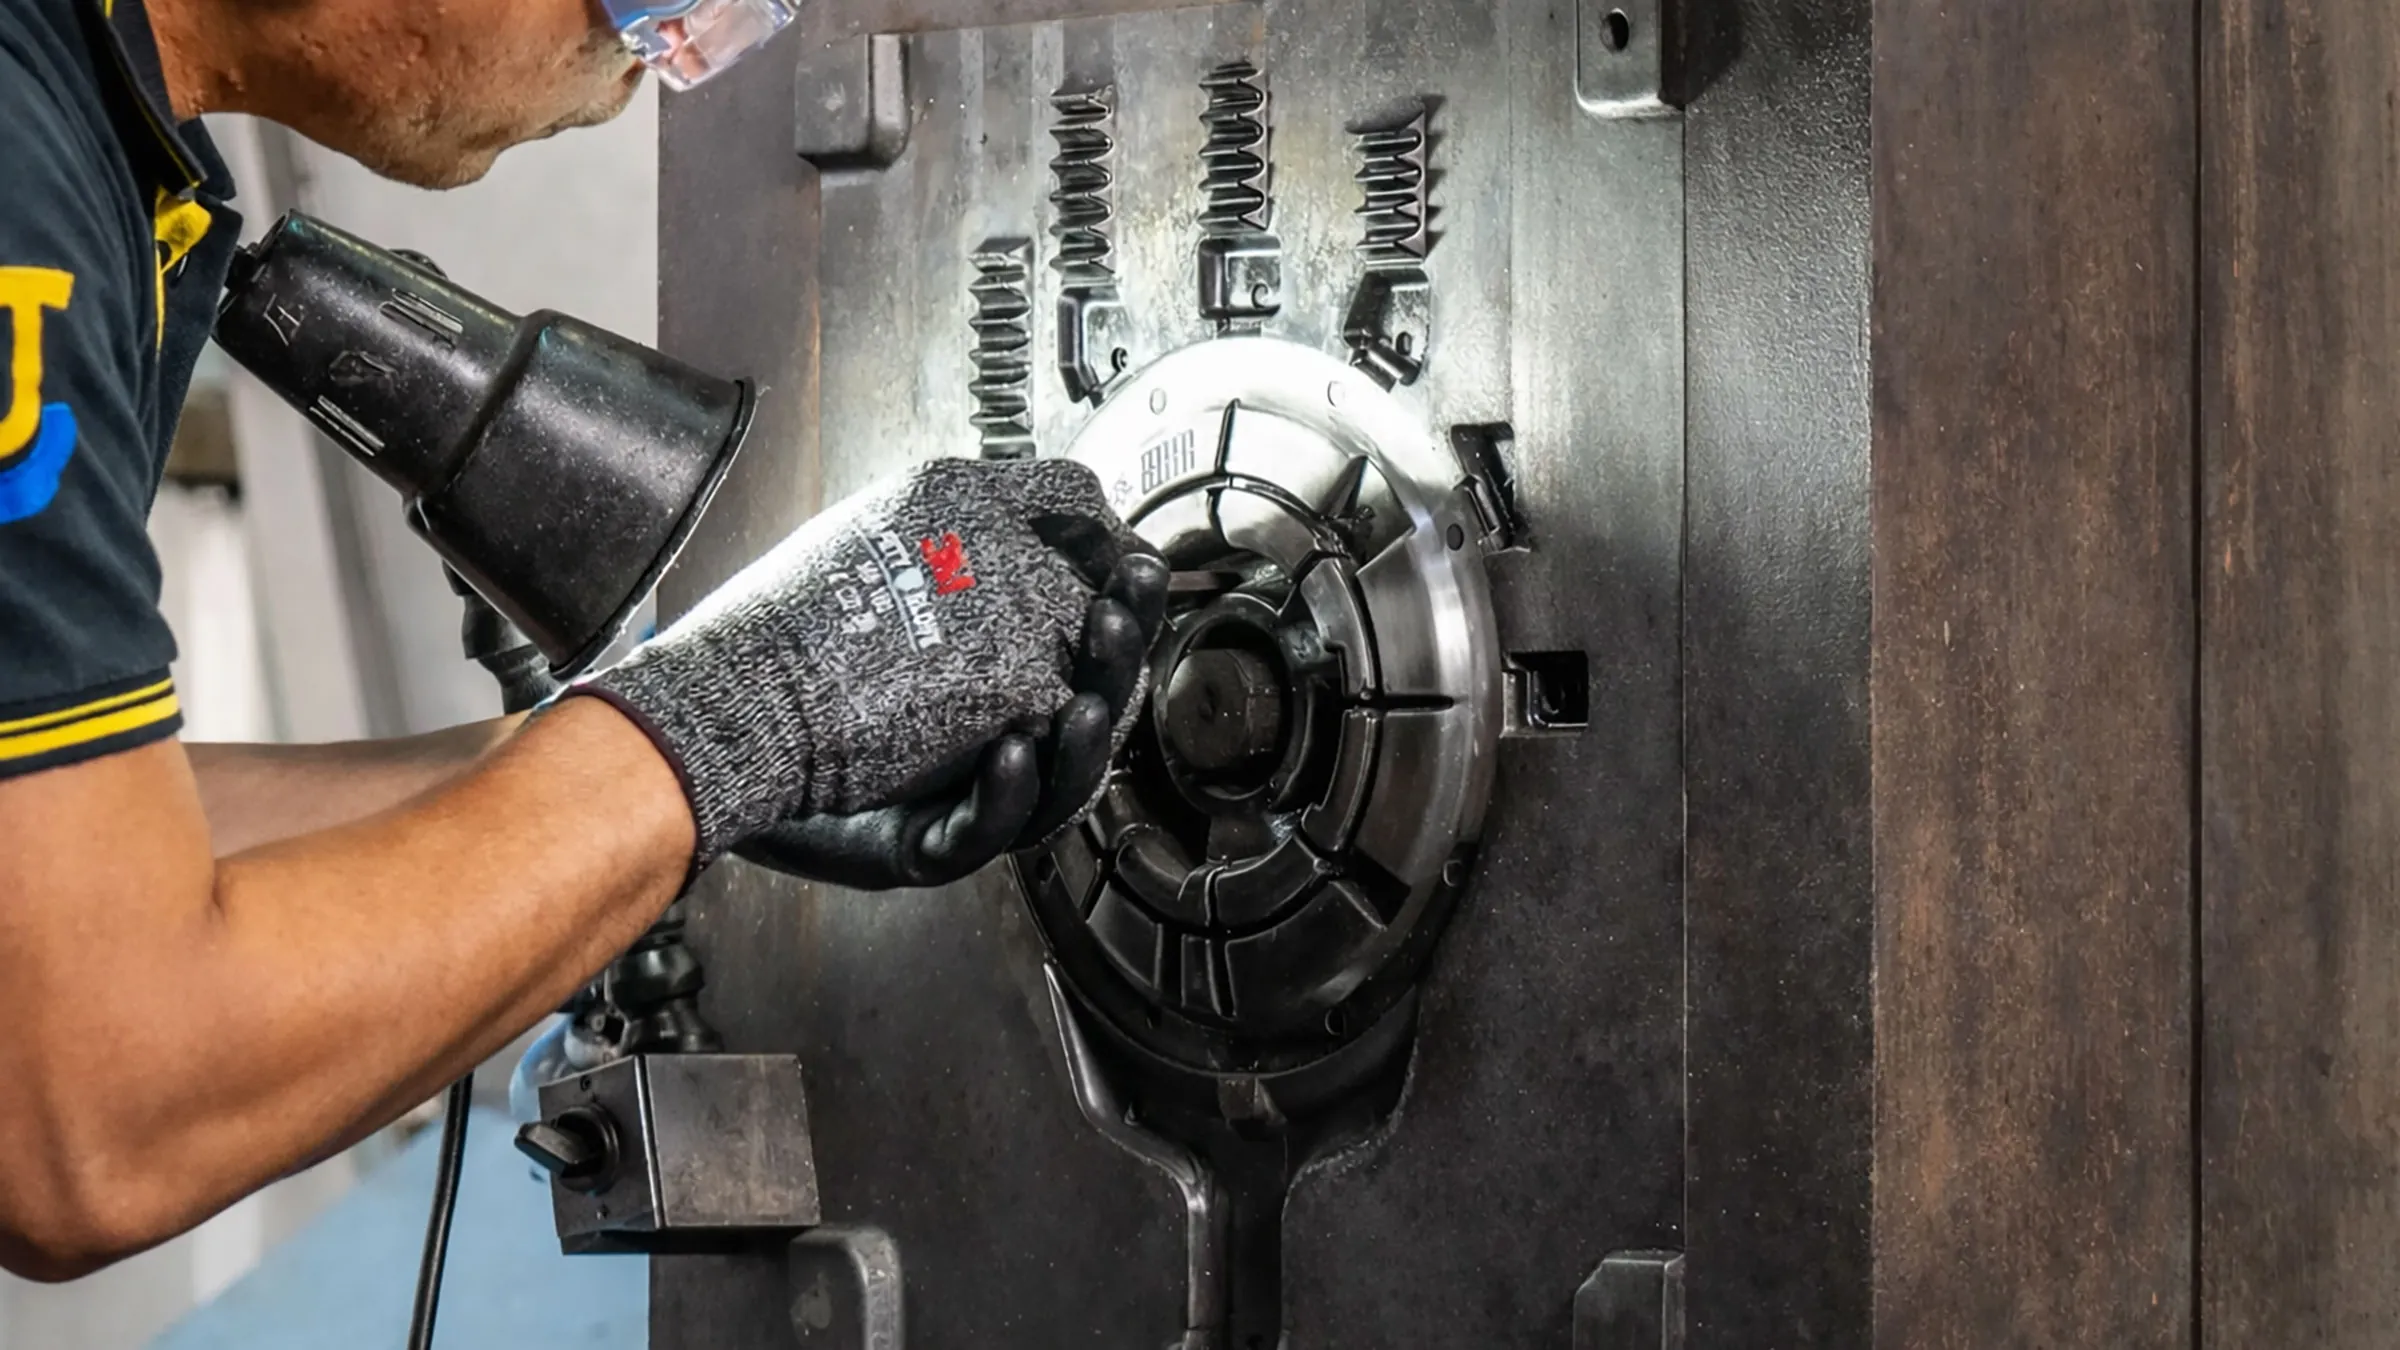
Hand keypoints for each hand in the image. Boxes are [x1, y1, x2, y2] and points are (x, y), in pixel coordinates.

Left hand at [571, 458, 1151, 864]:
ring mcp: (965, 798)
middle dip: (1114, 669)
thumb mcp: (919, 568)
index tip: (1138, 568)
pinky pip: (978, 831)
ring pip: (1055, 789)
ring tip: (1085, 703)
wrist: (728, 723)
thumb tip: (1075, 490)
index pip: (1092, 651)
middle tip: (1115, 621)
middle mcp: (999, 741)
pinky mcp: (923, 844)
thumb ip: (992, 527)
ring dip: (1080, 742)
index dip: (1126, 613)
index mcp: (1008, 680)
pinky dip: (1003, 792)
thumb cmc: (822, 655)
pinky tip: (1009, 748)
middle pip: (1093, 720)